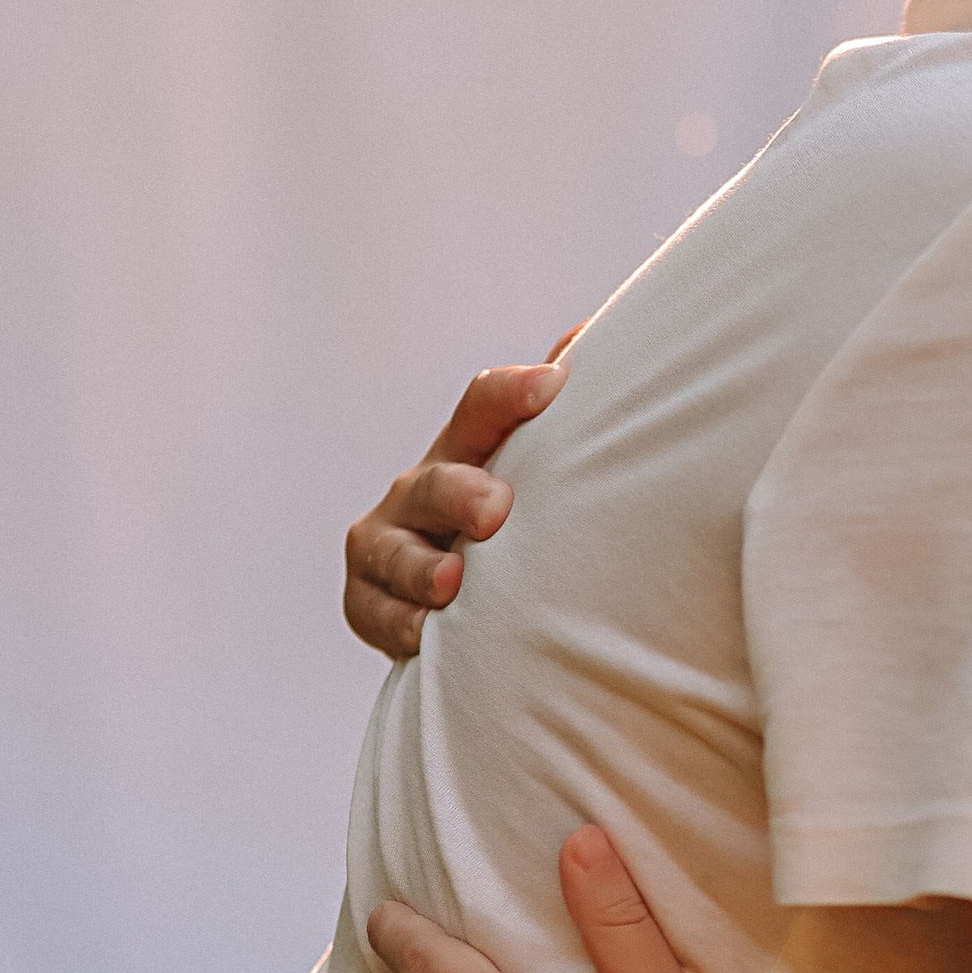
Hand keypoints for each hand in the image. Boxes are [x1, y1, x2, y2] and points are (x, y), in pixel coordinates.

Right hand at [342, 353, 569, 659]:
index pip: (484, 407)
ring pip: (392, 549)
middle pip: (435, 481)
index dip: (512, 394)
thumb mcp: (555, 473)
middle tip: (498, 509)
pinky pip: (374, 610)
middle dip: (460, 492)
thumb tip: (602, 336)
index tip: (553, 386)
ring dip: (420, 565)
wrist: (485, 606)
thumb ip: (578, 417)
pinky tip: (425, 635)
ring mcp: (390, 542)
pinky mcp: (369, 600)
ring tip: (452, 581)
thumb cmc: (531, 525)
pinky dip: (398, 623)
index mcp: (473, 449)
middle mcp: (424, 489)